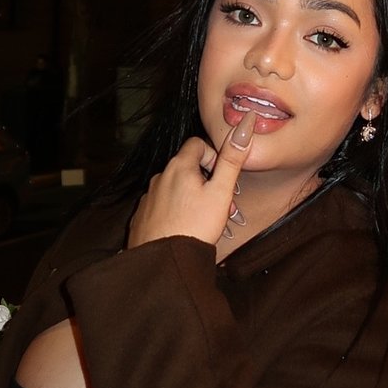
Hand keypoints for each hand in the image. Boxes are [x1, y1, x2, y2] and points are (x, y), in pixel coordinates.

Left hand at [126, 113, 256, 252]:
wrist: (164, 262)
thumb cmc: (195, 227)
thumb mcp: (221, 192)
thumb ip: (232, 159)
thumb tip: (245, 125)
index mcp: (179, 166)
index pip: (197, 144)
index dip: (213, 157)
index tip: (221, 178)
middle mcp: (160, 176)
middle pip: (187, 168)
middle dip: (206, 182)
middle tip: (221, 205)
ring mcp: (148, 196)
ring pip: (176, 188)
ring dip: (192, 197)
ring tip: (206, 221)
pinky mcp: (142, 215)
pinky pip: (162, 205)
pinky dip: (175, 211)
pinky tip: (185, 228)